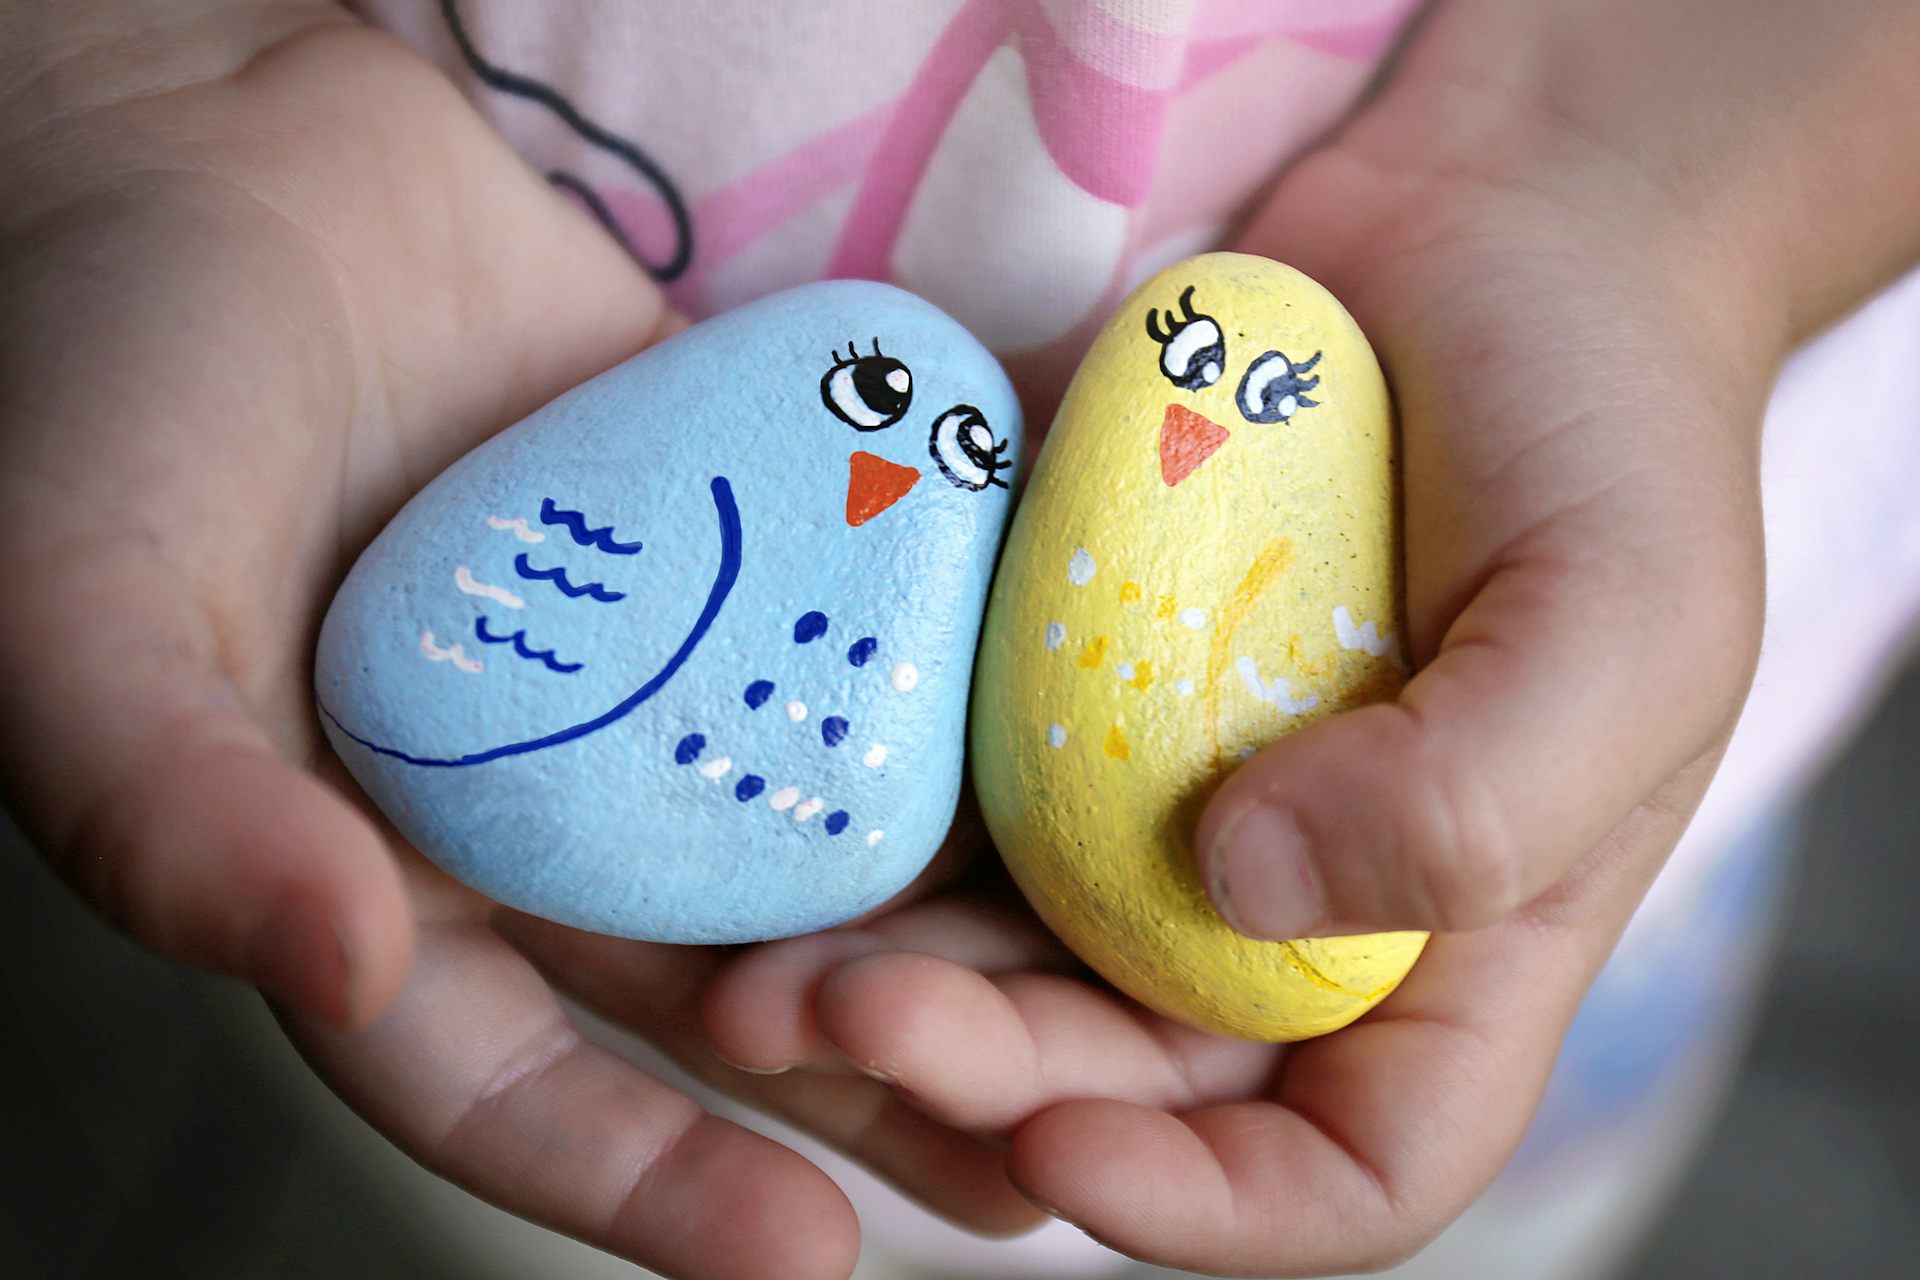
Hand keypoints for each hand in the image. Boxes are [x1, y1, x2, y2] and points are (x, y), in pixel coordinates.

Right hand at [0, 9, 1032, 1275]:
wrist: (236, 166)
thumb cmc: (110, 391)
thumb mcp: (87, 613)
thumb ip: (173, 804)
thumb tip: (329, 961)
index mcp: (393, 881)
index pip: (518, 1079)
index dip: (643, 1177)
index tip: (801, 1256)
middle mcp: (557, 813)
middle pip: (727, 993)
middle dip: (878, 1087)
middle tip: (1041, 1166)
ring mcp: (677, 682)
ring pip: (833, 843)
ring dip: (972, 936)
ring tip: (1123, 1027)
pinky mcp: (764, 551)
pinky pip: (879, 647)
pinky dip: (985, 710)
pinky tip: (1105, 767)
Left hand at [704, 0, 1919, 1270]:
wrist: (1491, 232)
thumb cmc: (1604, 434)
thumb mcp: (1620, 620)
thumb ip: (1477, 791)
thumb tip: (1246, 885)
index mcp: (1451, 942)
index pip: (1346, 1170)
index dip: (1207, 1202)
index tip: (1062, 1141)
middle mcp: (1292, 902)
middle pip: (1127, 1068)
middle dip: (979, 1072)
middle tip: (835, 1014)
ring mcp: (1165, 791)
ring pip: (1012, 951)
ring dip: (885, 977)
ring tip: (750, 967)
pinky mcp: (1066, 678)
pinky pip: (963, 787)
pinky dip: (873, 820)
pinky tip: (775, 803)